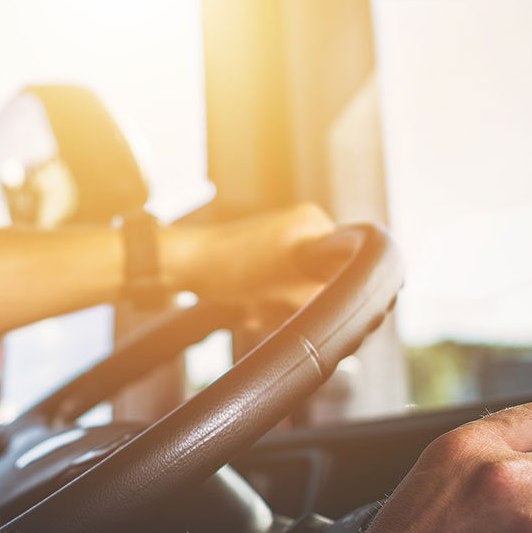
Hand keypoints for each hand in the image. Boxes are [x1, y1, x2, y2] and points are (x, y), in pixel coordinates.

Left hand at [171, 202, 337, 308]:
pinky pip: (278, 288)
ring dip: (278, 308)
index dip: (332, 289)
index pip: (344, 262)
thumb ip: (320, 293)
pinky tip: (252, 310)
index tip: (312, 304)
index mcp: (313, 222)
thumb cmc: (229, 266)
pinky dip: (266, 303)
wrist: (186, 265)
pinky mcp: (263, 260)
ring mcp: (281, 243)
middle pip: (319, 280)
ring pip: (297, 290)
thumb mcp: (285, 285)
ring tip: (259, 310)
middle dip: (297, 303)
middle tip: (277, 309)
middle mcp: (300, 227)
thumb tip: (345, 304)